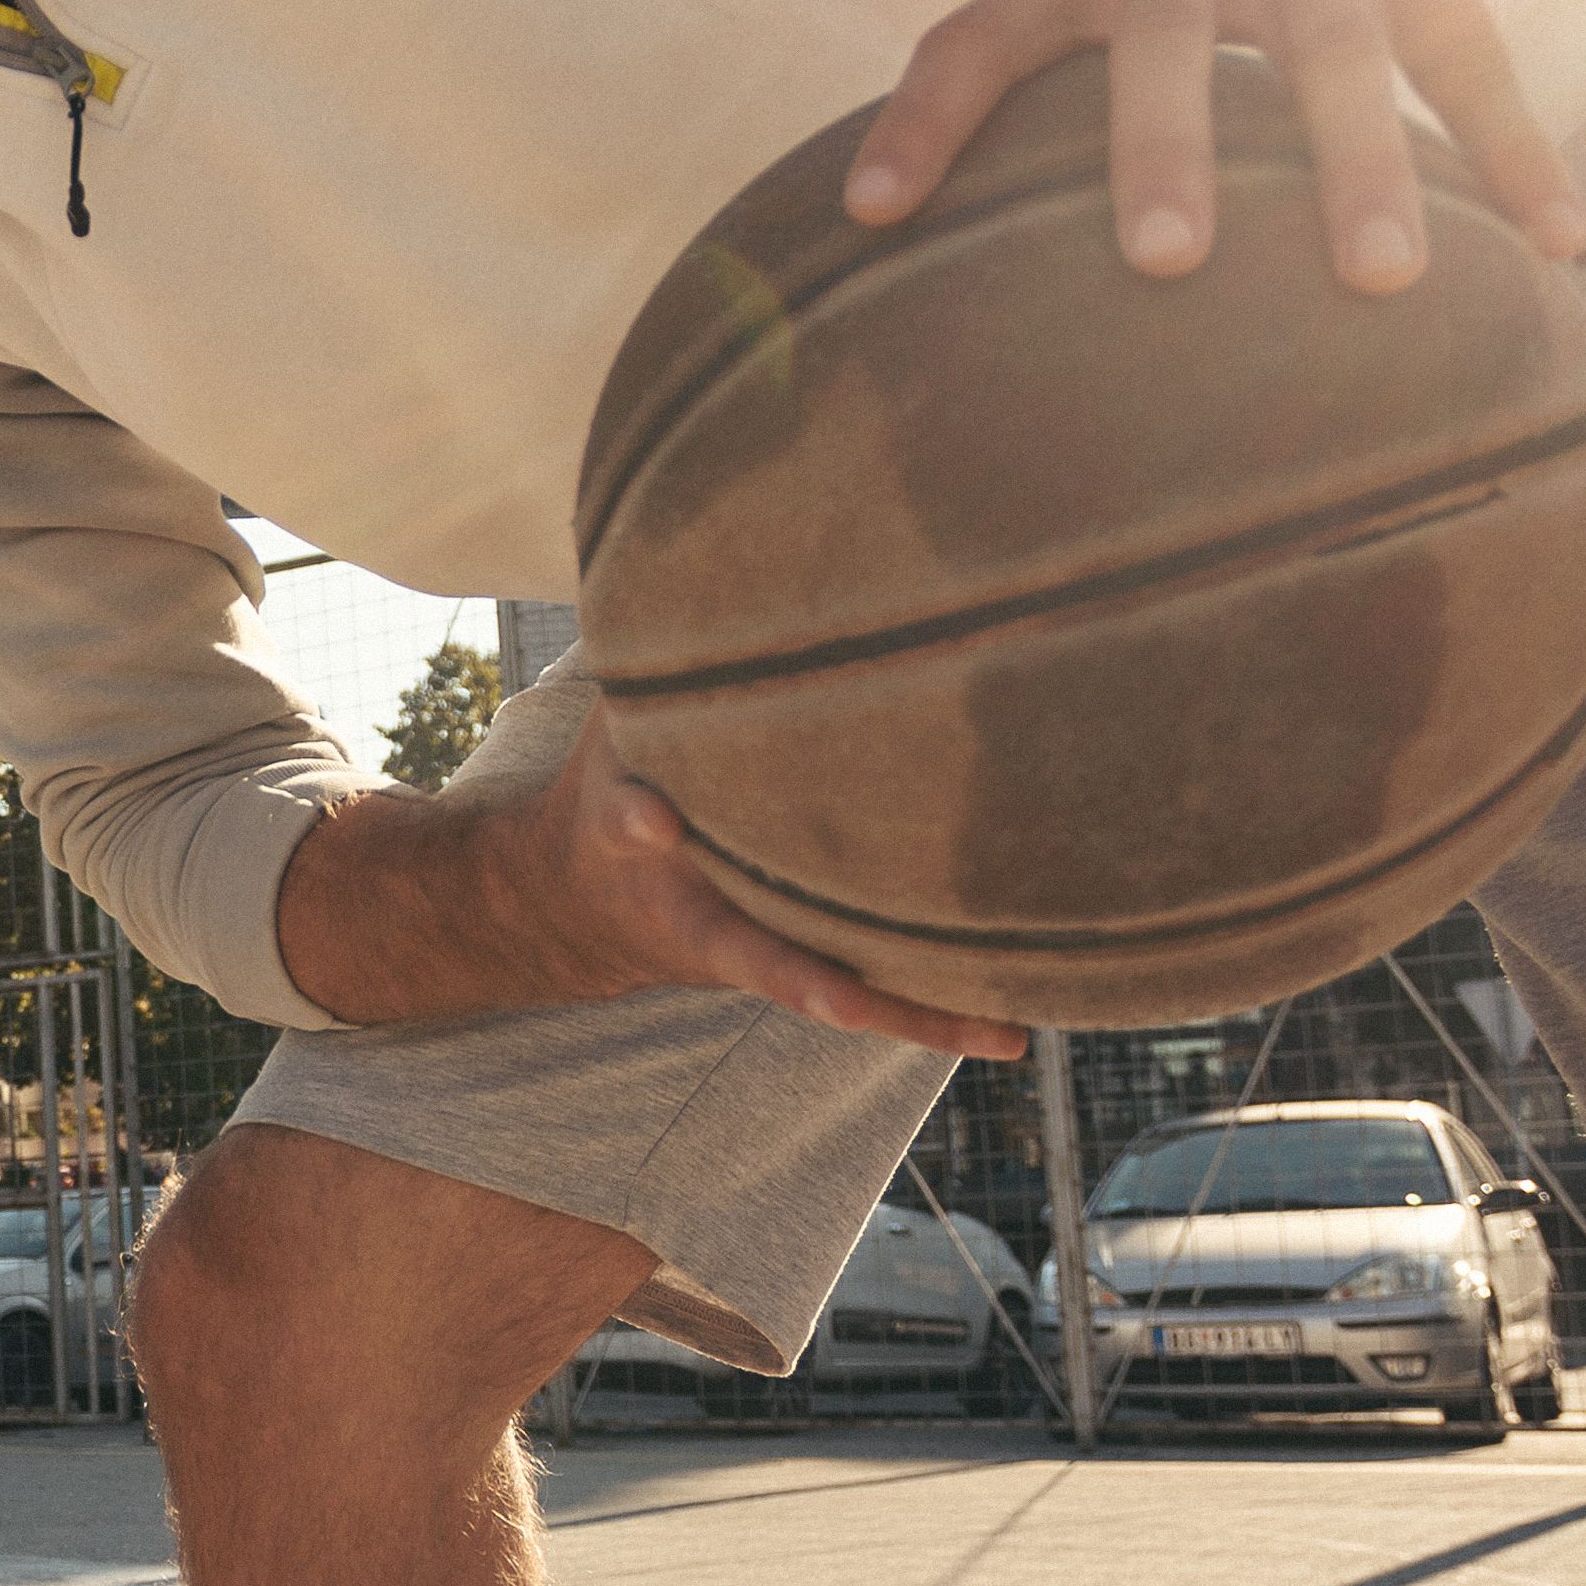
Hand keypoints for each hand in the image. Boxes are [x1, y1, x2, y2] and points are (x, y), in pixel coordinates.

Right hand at [276, 742, 1021, 1061]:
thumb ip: (658, 675)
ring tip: (1003, 1031)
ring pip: (834, 995)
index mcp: (639, 848)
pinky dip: (933, 1010)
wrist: (569, 903)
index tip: (655, 826)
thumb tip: (694, 555)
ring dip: (911, 1012)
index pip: (638, 832)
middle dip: (816, 980)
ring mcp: (751, 954)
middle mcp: (702, 920)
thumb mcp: (609, 728)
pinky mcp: (793, 964)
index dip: (646, 822)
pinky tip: (1016, 1028)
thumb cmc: (608, 787)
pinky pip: (869, 993)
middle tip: (852, 1000)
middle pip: (765, 962)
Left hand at [852, 0, 1576, 294]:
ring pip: (1336, 60)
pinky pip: (1469, 48)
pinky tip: (1557, 235)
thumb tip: (947, 144)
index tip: (866, 215)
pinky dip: (1516, 144)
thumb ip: (1018, 10)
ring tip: (1382, 277)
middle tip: (1163, 261)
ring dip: (1362, 168)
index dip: (918, 126)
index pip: (969, 44)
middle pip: (1162, 57)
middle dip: (1163, 153)